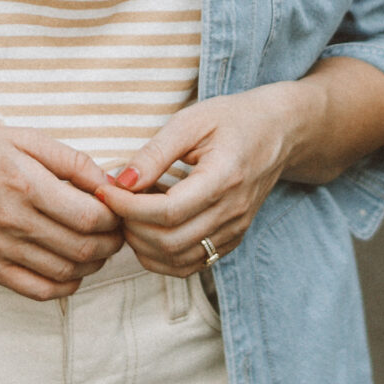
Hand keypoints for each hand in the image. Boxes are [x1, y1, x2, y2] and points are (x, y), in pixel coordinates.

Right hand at [0, 122, 123, 300]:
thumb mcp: (21, 138)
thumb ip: (69, 160)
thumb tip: (108, 181)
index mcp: (25, 185)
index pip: (90, 216)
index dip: (115, 217)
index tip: (118, 208)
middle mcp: (13, 221)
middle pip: (83, 248)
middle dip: (111, 242)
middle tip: (116, 230)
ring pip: (66, 272)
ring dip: (94, 264)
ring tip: (97, 247)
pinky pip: (37, 290)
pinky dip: (65, 285)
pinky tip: (72, 270)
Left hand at [91, 88, 301, 274]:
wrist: (278, 132)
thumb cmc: (233, 119)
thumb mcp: (191, 121)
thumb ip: (155, 153)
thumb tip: (121, 182)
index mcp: (224, 178)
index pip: (167, 211)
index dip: (128, 207)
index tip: (105, 190)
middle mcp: (233, 212)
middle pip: (169, 242)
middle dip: (130, 227)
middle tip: (114, 202)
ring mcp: (235, 231)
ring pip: (177, 261)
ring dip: (143, 245)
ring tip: (130, 214)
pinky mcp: (232, 240)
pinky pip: (191, 264)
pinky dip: (161, 255)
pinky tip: (150, 226)